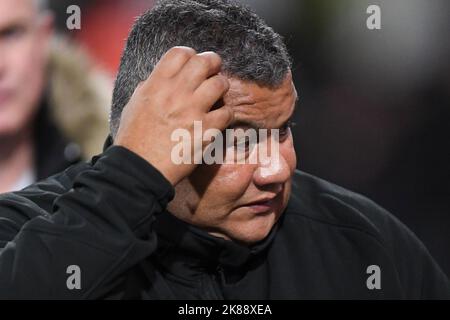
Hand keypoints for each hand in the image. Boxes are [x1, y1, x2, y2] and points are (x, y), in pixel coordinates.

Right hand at [114, 46, 233, 184]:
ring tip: (217, 96)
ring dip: (221, 87)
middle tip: (214, 71)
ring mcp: (193, 111)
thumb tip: (161, 79)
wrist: (140, 168)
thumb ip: (151, 87)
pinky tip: (219, 119)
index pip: (180, 52)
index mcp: (156, 84)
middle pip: (204, 62)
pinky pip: (227, 112)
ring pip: (220, 84)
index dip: (191, 55)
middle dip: (213, 64)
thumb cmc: (134, 139)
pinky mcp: (206, 130)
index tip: (194, 63)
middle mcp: (176, 93)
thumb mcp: (135, 104)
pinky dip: (226, 114)